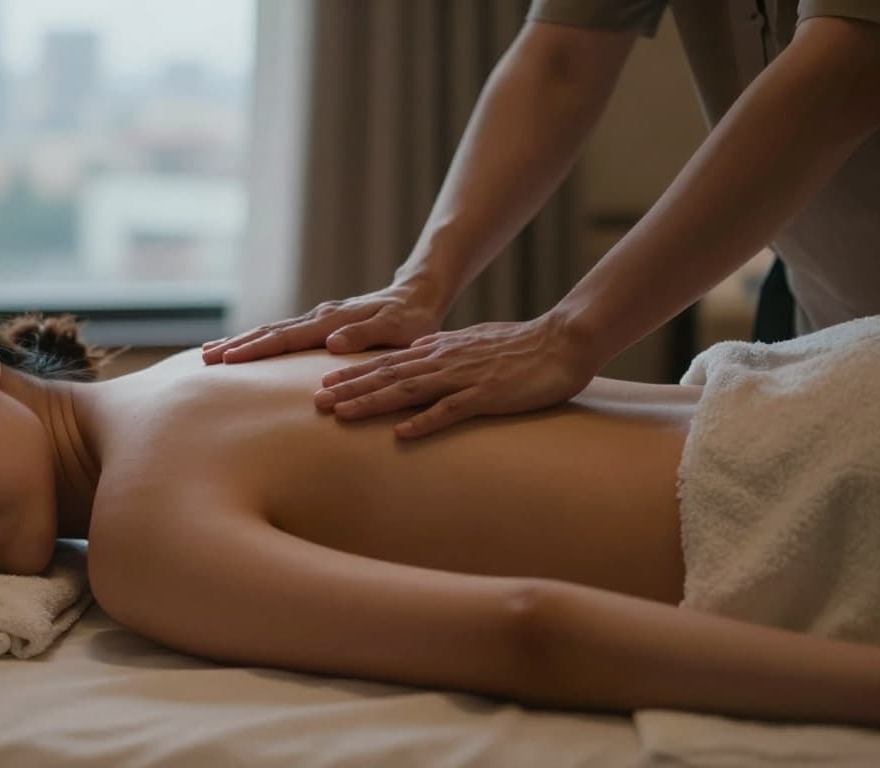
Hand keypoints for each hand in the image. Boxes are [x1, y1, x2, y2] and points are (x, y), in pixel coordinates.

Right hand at [202, 280, 446, 363]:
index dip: (257, 350)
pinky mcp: (317, 324)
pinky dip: (257, 340)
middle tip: (203, 359)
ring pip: (270, 330)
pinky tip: (241, 348)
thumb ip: (365, 336)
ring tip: (208, 353)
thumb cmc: (412, 319)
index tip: (229, 361)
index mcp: (332, 321)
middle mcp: (318, 317)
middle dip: (236, 345)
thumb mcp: (398, 331)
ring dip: (240, 342)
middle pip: (269, 332)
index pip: (286, 338)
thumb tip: (331, 343)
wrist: (416, 295)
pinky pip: (281, 333)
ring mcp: (315, 319)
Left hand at [313, 312, 597, 437]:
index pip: (389, 362)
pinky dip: (424, 421)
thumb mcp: (473, 343)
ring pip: (408, 390)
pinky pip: (450, 410)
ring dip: (372, 402)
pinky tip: (401, 433)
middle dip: (350, 388)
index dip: (355, 372)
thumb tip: (421, 357)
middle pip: (387, 375)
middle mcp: (444, 360)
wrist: (562, 341)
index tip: (325, 381)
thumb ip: (444, 352)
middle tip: (316, 401)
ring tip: (341, 414)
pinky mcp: (486, 395)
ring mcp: (464, 377)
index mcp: (441, 350)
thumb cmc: (521, 347)